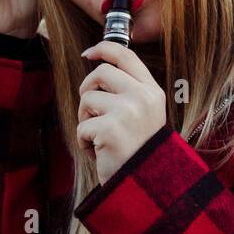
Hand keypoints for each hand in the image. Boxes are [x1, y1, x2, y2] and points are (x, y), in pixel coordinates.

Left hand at [76, 40, 166, 184]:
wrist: (145, 184)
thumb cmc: (137, 149)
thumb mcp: (142, 114)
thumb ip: (127, 91)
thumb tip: (98, 65)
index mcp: (152, 92)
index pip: (126, 56)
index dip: (104, 49)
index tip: (89, 53)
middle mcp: (143, 97)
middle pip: (100, 73)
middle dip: (87, 90)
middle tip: (91, 112)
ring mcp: (127, 112)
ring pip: (87, 100)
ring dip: (85, 120)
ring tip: (100, 137)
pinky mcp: (110, 130)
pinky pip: (81, 127)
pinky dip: (84, 142)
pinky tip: (100, 152)